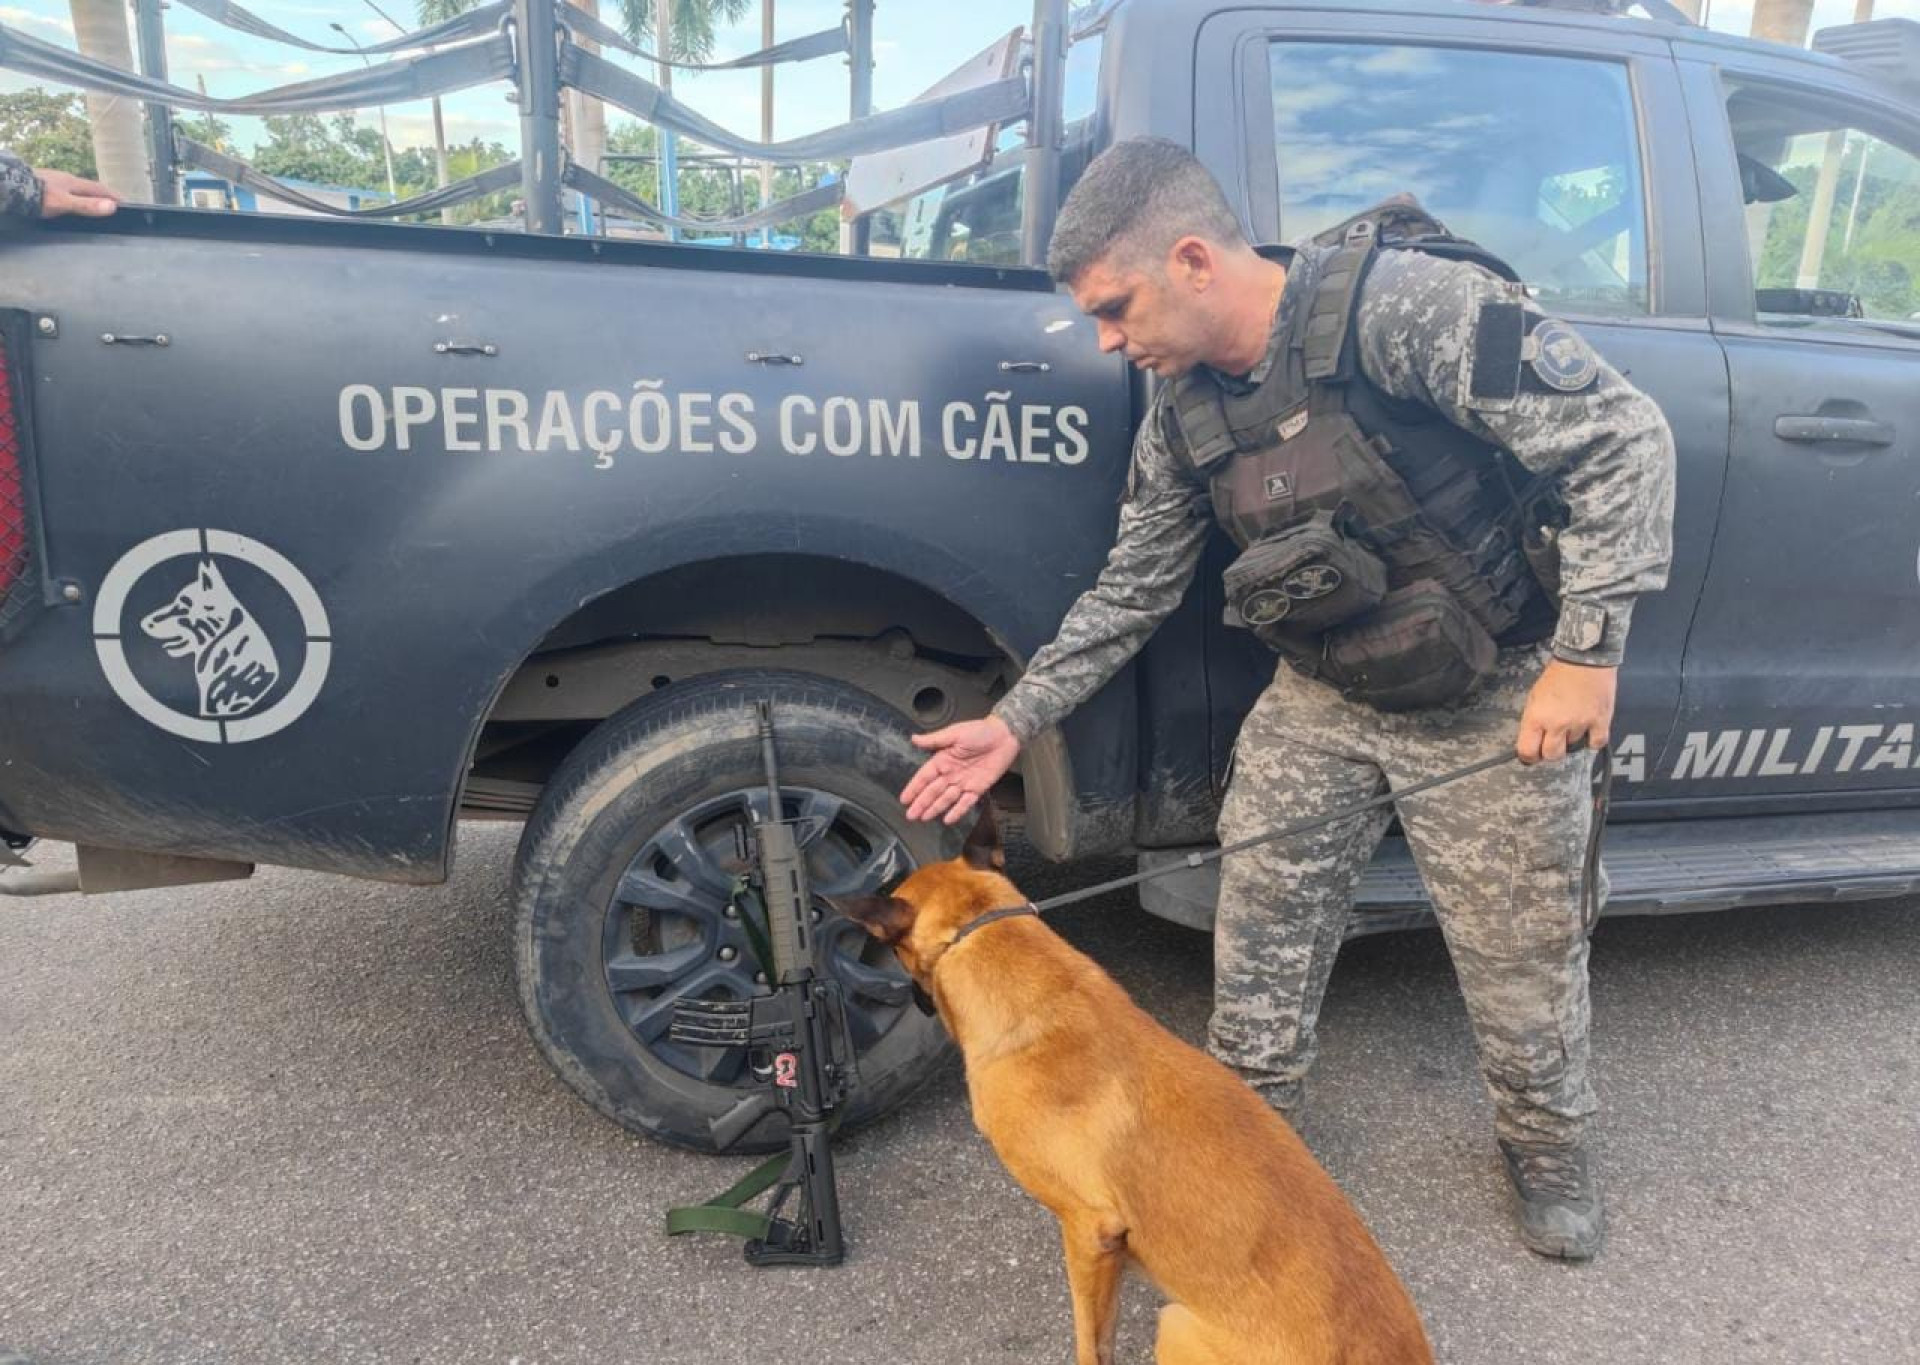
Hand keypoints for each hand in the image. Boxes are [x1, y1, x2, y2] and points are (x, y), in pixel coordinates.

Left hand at [36, 169, 118, 217]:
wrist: (11, 186)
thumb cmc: (39, 196)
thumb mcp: (65, 204)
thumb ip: (87, 206)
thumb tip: (113, 207)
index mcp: (74, 183)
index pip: (100, 189)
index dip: (113, 196)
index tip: (125, 202)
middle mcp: (66, 178)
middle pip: (89, 187)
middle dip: (102, 194)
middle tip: (112, 203)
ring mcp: (54, 180)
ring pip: (76, 187)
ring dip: (88, 194)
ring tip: (94, 202)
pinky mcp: (43, 184)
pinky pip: (65, 190)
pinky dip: (74, 196)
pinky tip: (69, 200)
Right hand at [900, 716, 1020, 824]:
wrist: (1004, 736)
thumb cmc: (980, 731)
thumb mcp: (955, 733)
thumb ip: (934, 739)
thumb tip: (914, 739)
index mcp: (943, 760)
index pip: (924, 777)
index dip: (914, 788)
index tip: (904, 799)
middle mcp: (951, 773)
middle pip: (933, 791)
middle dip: (921, 803)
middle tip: (910, 815)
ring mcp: (964, 782)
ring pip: (946, 799)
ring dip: (935, 809)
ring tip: (923, 818)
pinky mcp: (978, 788)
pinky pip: (966, 802)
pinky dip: (957, 811)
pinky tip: (947, 819)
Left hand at [1516, 658, 1615, 764]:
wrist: (1584, 659)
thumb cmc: (1556, 677)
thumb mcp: (1534, 698)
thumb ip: (1534, 721)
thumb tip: (1534, 741)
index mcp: (1536, 717)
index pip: (1527, 751)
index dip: (1529, 756)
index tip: (1533, 754)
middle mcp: (1557, 724)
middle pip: (1552, 755)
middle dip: (1551, 751)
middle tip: (1554, 740)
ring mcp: (1580, 724)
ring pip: (1574, 747)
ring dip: (1573, 739)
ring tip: (1574, 721)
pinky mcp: (1600, 721)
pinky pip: (1595, 744)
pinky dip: (1593, 740)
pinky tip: (1590, 730)